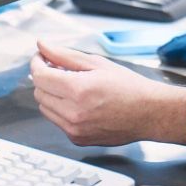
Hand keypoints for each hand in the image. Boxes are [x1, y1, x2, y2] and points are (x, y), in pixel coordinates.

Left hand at [29, 41, 185, 146]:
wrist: (148, 113)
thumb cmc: (128, 87)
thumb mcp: (97, 63)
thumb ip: (64, 55)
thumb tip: (42, 45)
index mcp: (78, 90)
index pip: (40, 76)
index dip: (37, 63)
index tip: (41, 57)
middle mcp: (73, 113)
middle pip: (39, 92)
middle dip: (45, 78)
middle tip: (59, 69)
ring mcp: (74, 129)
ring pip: (45, 108)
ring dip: (52, 94)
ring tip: (72, 86)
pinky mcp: (77, 139)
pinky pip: (57, 121)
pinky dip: (61, 110)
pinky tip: (79, 102)